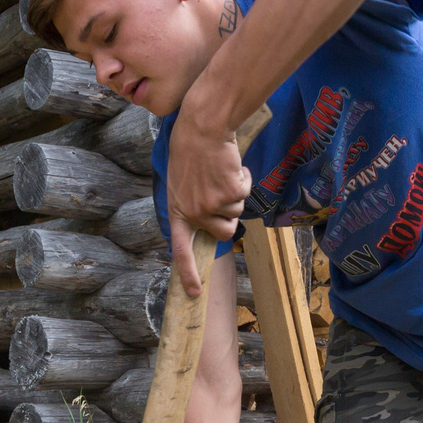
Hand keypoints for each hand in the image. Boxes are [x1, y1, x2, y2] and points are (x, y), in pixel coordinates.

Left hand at [164, 97, 249, 283]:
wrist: (202, 128)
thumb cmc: (189, 151)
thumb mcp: (180, 182)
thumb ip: (190, 206)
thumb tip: (206, 225)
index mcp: (177, 211)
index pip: (180, 250)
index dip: (188, 273)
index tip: (194, 293)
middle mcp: (194, 212)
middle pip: (223, 233)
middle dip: (230, 218)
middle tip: (224, 195)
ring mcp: (212, 204)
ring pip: (236, 212)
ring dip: (235, 193)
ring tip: (222, 172)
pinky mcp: (229, 193)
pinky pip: (245, 193)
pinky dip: (243, 179)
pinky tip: (230, 165)